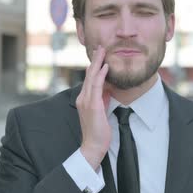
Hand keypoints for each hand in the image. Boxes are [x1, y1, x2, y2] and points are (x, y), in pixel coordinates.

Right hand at [76, 46, 110, 169]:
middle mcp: (83, 98)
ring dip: (97, 63)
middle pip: (89, 74)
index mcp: (84, 99)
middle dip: (95, 59)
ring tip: (102, 51)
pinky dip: (101, 75)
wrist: (93, 146)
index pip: (89, 79)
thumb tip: (108, 90)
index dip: (94, 66)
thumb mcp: (101, 111)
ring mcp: (86, 101)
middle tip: (100, 47)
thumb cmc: (98, 131)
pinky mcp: (92, 106)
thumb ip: (103, 100)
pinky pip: (97, 87)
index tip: (100, 55)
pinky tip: (105, 66)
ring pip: (91, 77)